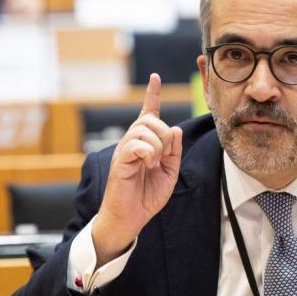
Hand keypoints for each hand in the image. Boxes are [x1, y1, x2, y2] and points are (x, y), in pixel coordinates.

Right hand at [92, 73, 183, 265]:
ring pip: (145, 129)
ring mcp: (124, 150)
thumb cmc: (146, 196)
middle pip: (151, 120)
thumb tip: (177, 130)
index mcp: (144, 143)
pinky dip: (148, 153)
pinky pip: (136, 144)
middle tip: (164, 156)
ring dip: (157, 146)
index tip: (155, 77)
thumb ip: (174, 152)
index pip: (148, 113)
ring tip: (154, 163)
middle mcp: (132, 142)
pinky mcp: (120, 161)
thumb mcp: (169, 172)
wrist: (131, 218)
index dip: (152, 95)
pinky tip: (147, 165)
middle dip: (165, 134)